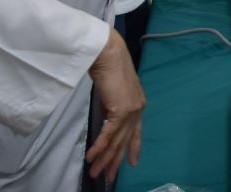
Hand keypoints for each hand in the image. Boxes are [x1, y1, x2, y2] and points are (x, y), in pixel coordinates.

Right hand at [85, 29, 145, 182]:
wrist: (107, 54)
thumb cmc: (107, 68)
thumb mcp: (111, 94)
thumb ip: (111, 109)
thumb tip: (106, 122)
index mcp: (138, 104)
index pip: (136, 132)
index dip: (133, 148)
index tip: (132, 163)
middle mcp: (138, 108)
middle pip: (125, 140)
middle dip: (115, 160)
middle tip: (107, 176)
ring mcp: (132, 109)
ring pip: (117, 140)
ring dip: (105, 158)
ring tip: (96, 172)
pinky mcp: (122, 109)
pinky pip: (109, 133)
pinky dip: (100, 146)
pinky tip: (93, 157)